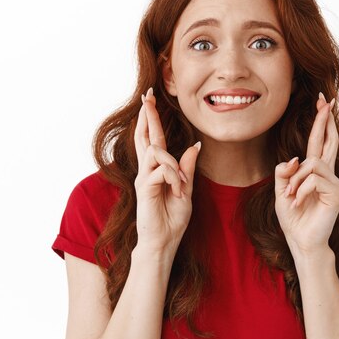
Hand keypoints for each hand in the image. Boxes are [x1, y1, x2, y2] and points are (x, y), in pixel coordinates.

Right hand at [133, 87, 200, 253]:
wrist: (163, 242)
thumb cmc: (172, 219)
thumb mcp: (186, 190)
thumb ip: (188, 168)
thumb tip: (195, 145)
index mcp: (157, 169)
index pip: (153, 138)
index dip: (151, 119)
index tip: (149, 99)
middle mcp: (146, 170)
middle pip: (145, 136)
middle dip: (148, 115)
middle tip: (147, 96)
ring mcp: (143, 178)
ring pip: (157, 151)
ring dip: (174, 164)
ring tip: (181, 185)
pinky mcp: (144, 187)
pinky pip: (162, 170)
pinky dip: (174, 177)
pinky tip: (177, 190)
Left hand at [274, 93, 338, 256]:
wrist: (301, 241)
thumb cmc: (293, 218)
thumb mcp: (280, 191)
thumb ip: (284, 173)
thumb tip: (295, 158)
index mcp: (314, 172)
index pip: (319, 142)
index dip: (321, 123)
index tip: (323, 102)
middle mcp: (327, 174)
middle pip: (327, 142)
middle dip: (324, 120)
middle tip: (324, 101)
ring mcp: (334, 183)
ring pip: (312, 164)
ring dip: (295, 180)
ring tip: (290, 196)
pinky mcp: (336, 193)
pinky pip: (313, 180)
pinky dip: (300, 190)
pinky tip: (298, 202)